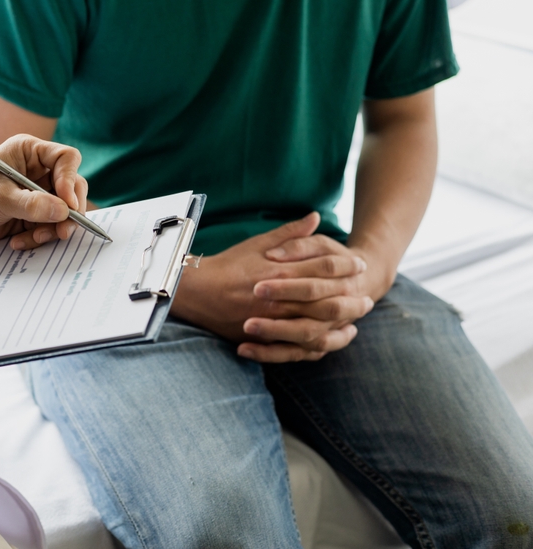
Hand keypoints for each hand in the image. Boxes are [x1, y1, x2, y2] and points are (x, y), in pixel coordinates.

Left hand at [0, 134, 87, 249]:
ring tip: (34, 238)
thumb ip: (30, 204)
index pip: (66, 158)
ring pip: (64, 211)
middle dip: (69, 211)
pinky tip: (18, 241)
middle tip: (63, 230)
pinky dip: (39, 237)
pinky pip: (49, 227)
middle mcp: (37, 171)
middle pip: (72, 187)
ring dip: (53, 228)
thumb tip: (63, 211)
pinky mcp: (33, 215)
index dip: (71, 180)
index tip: (67, 204)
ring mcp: (37, 194)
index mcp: (29, 152)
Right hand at [170, 213, 370, 361]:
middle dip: (350, 298)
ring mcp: (272, 320)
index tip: (360, 264)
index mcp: (279, 270)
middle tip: (367, 298)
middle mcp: (279, 297)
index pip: (322, 267)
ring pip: (316, 325)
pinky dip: (320, 343)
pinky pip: (298, 345)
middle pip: (326, 300)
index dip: (345, 265)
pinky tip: (333, 339)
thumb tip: (317, 217)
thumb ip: (290, 233)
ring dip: (340, 323)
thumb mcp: (258, 243)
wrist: (196, 291)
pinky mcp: (264, 337)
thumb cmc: (228, 264)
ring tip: (356, 320)